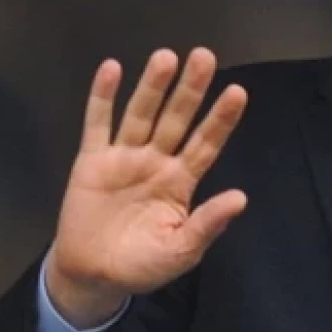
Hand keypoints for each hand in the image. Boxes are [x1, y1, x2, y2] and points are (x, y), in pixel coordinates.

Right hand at [45, 48, 247, 328]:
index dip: (220, 119)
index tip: (238, 92)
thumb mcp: (181, 251)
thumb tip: (240, 198)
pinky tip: (111, 69)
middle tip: (205, 56)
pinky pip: (97, 124)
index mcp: (181, 181)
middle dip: (190, 89)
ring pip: (141, 115)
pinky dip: (102, 97)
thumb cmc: (143, 264)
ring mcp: (124, 157)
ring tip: (166, 57)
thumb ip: (206, 224)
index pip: (206, 144)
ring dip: (153, 87)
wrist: (93, 276)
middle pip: (176, 119)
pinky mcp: (92, 161)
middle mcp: (156, 161)